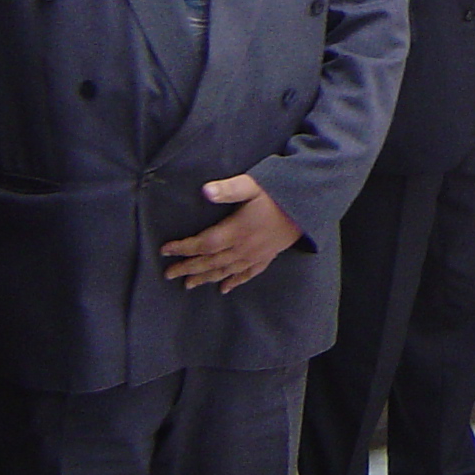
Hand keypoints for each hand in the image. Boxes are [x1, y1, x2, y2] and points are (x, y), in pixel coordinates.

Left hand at [161, 176, 302, 293]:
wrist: (309, 205)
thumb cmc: (279, 192)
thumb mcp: (253, 185)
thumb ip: (228, 189)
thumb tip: (204, 191)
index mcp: (237, 231)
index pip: (204, 244)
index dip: (183, 248)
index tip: (165, 251)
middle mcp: (244, 248)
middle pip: (211, 262)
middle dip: (188, 268)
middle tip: (169, 274)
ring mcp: (256, 255)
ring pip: (226, 271)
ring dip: (206, 278)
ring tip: (188, 284)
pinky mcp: (268, 256)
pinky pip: (248, 274)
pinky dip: (235, 281)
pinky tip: (225, 288)